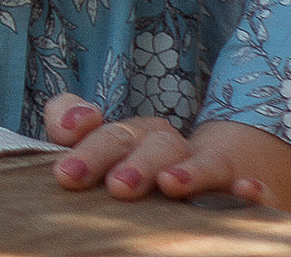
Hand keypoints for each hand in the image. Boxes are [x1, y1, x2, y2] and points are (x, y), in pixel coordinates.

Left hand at [43, 94, 290, 207]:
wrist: (208, 174)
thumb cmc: (135, 173)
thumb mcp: (98, 161)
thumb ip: (71, 136)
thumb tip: (64, 129)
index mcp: (121, 135)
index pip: (92, 124)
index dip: (76, 122)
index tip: (65, 138)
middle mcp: (155, 142)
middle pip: (131, 137)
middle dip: (116, 157)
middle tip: (113, 185)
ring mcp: (192, 160)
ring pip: (179, 154)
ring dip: (179, 168)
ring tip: (169, 184)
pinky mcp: (229, 182)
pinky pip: (237, 181)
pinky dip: (241, 187)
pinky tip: (246, 189)